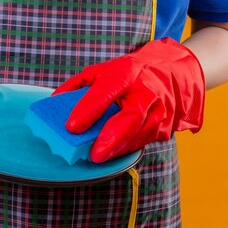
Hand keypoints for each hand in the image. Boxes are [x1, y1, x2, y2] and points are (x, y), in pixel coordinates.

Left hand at [52, 37, 204, 162]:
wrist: (174, 72)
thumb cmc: (131, 73)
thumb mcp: (103, 70)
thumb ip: (77, 85)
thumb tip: (54, 102)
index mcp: (127, 72)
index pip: (107, 90)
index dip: (89, 109)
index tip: (72, 126)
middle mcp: (146, 90)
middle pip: (131, 117)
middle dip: (111, 137)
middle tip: (94, 154)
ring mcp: (160, 109)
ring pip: (139, 134)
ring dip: (118, 148)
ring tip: (98, 157)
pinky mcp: (166, 125)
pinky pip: (145, 140)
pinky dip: (127, 148)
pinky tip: (113, 153)